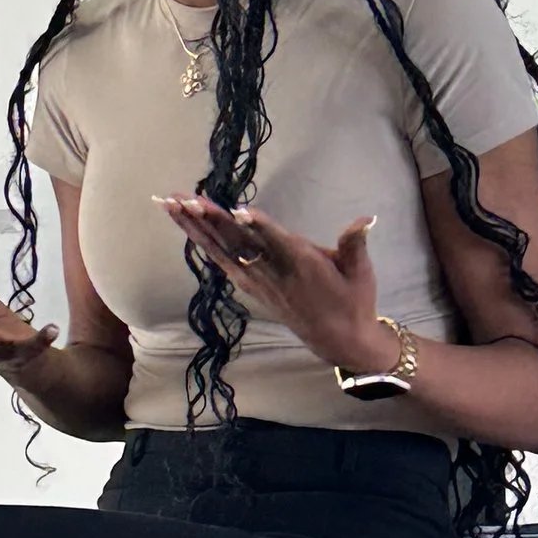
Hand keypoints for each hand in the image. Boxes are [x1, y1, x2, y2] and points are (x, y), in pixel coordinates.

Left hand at [158, 195, 395, 378]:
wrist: (339, 339)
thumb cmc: (352, 300)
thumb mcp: (361, 273)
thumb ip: (355, 244)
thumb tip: (367, 219)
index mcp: (303, 264)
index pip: (276, 241)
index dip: (258, 226)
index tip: (237, 211)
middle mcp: (274, 272)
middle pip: (238, 242)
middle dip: (210, 219)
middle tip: (183, 198)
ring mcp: (258, 281)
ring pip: (221, 249)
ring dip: (195, 227)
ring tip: (171, 204)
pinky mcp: (251, 287)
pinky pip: (221, 261)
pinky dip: (203, 243)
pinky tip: (186, 228)